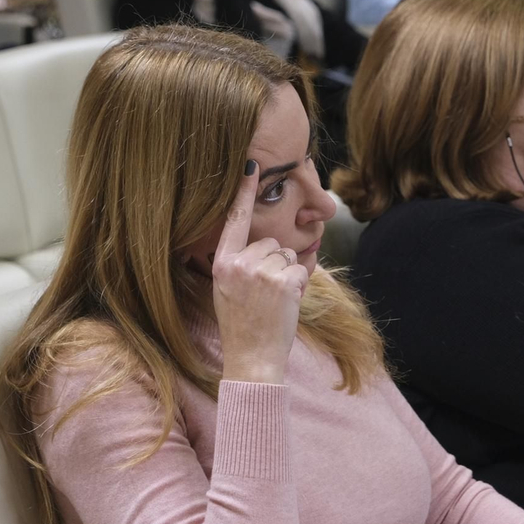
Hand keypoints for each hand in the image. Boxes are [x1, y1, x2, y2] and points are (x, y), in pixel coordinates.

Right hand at [211, 160, 307, 384]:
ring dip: (289, 274)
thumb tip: (264, 243)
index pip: (234, 221)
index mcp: (222, 263)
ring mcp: (261, 273)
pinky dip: (300, 285)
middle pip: (272, 242)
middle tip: (265, 294)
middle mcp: (239, 264)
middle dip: (276, 262)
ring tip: (274, 301)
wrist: (251, 357)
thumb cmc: (242, 325)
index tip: (251, 165)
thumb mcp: (226, 289)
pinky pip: (301, 269)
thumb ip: (239, 263)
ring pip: (289, 254)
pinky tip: (285, 304)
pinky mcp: (283, 283)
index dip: (244, 191)